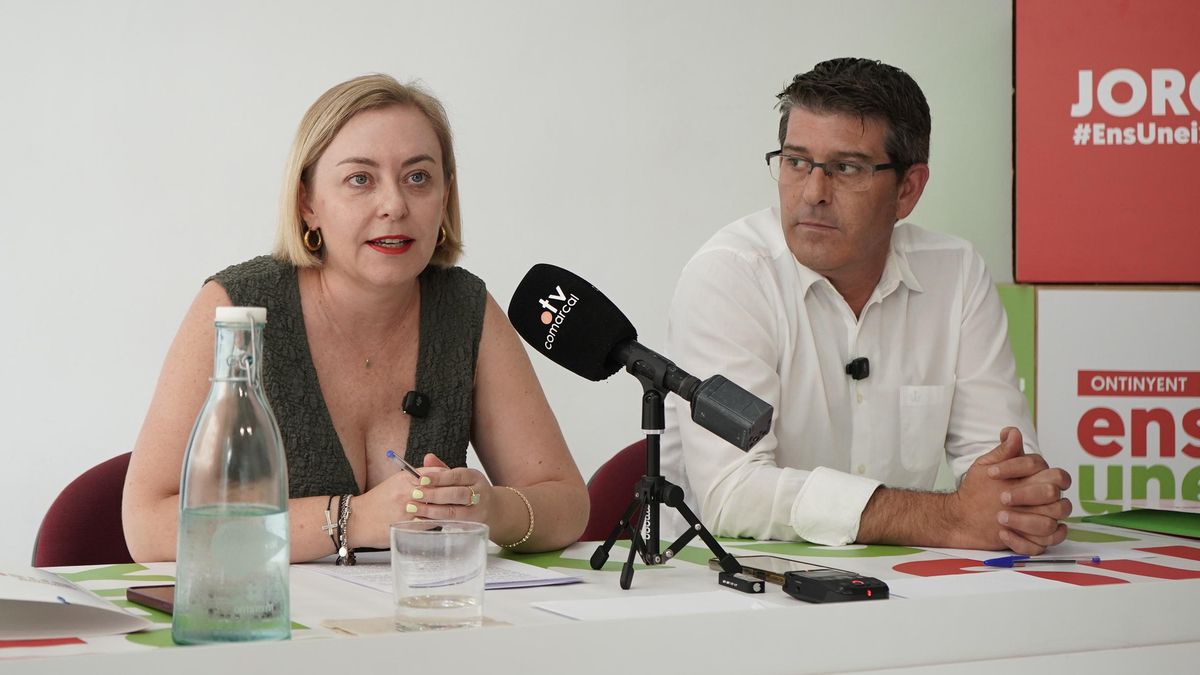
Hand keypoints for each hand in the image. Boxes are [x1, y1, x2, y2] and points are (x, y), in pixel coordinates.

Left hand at [405, 453, 493, 524]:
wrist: (491, 509)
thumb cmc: (469, 490)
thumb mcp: (459, 477)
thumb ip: (442, 468)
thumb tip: (428, 457)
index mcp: (474, 477)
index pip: (457, 476)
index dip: (439, 477)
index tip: (422, 478)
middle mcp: (479, 494)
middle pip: (457, 494)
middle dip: (434, 494)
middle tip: (416, 494)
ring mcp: (475, 511)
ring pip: (454, 512)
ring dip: (432, 510)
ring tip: (414, 507)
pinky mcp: (469, 525)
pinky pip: (450, 524)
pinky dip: (433, 522)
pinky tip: (420, 519)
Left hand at [984, 429, 1071, 551]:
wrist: (964, 515)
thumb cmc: (979, 489)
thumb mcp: (986, 468)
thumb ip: (1003, 452)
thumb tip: (1012, 432)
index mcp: (1041, 478)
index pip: (1050, 471)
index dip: (1020, 470)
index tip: (992, 472)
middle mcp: (1048, 500)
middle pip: (1056, 497)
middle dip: (1028, 496)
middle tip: (1002, 498)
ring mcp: (1044, 521)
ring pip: (1052, 524)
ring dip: (1025, 522)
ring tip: (1000, 519)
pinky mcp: (1037, 541)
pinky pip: (1042, 546)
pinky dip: (1022, 542)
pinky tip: (1002, 534)